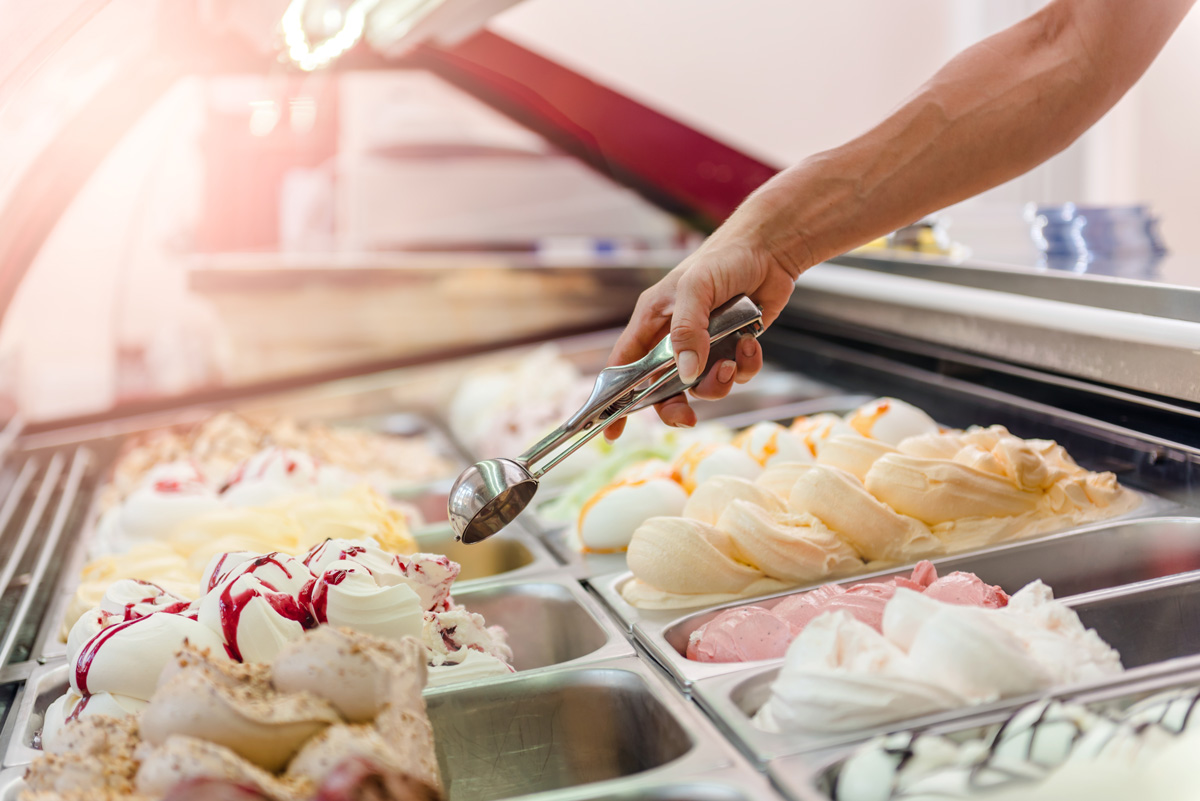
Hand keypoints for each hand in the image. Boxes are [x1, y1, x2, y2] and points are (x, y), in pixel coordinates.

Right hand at [604, 232, 802, 437]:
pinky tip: (752, 343)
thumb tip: (686, 375)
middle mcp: (675, 337)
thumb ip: (687, 332)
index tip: (611, 432)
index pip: (623, 367)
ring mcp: (706, 345)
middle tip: (688, 419)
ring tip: (731, 361)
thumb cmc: (722, 259)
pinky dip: (745, 366)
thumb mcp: (696, 289)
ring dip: (718, 383)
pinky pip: (736, 374)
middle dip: (675, 407)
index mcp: (652, 322)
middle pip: (663, 389)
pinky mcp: (734, 346)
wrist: (770, 249)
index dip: (614, 401)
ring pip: (703, 386)